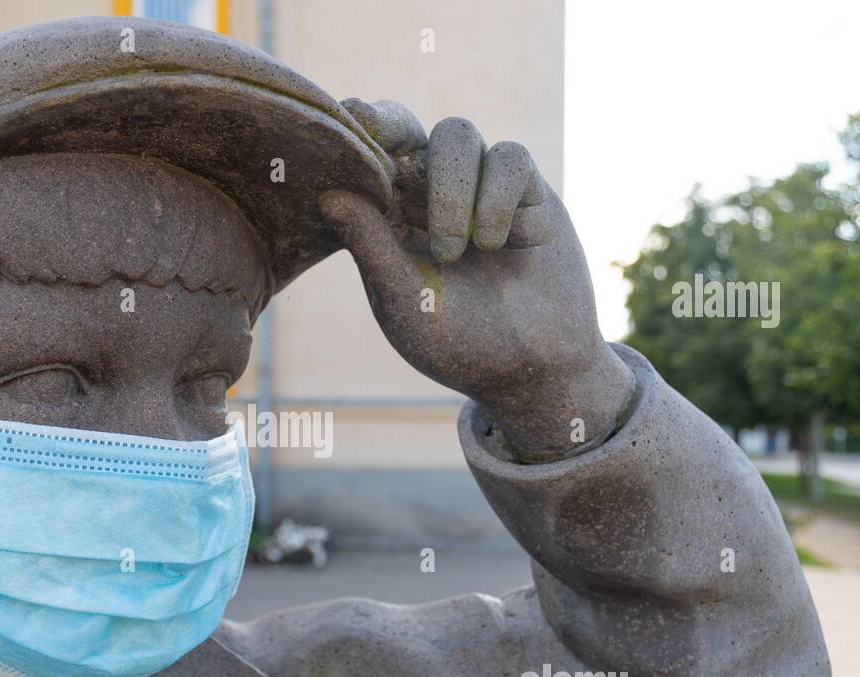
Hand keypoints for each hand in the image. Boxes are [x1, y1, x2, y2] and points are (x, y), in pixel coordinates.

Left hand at [322, 100, 633, 459]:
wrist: (533, 370)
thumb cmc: (458, 344)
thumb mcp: (403, 301)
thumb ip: (370, 247)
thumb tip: (327, 195)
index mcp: (388, 219)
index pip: (365, 159)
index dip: (352, 136)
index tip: (341, 124)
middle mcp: (430, 196)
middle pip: (405, 128)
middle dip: (390, 129)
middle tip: (376, 135)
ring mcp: (480, 188)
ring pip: (457, 135)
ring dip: (449, 187)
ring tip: (454, 250)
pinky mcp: (528, 191)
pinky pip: (510, 158)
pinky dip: (496, 198)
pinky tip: (492, 244)